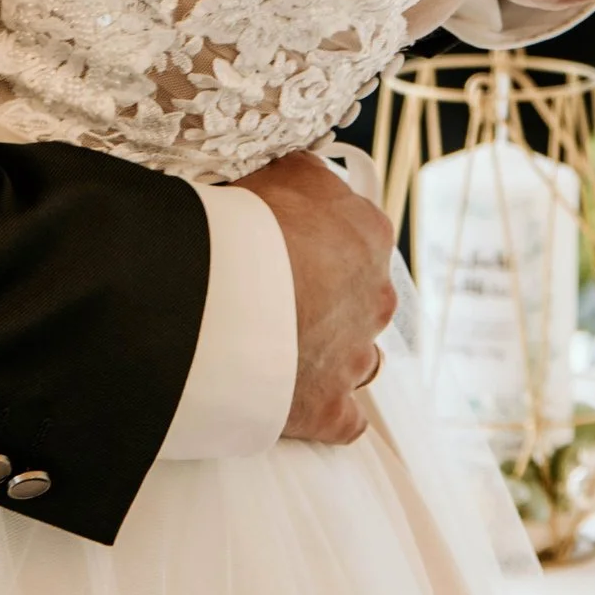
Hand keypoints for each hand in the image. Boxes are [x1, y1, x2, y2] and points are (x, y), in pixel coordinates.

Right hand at [240, 149, 395, 447]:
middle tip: (278, 302)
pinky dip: (327, 413)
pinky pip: (346, 421)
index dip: (324, 246)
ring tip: (285, 352)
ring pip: (361, 360)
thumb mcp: (281, 172)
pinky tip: (299, 404)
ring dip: (333, 356)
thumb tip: (311, 175)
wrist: (219, 293)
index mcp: (369, 236)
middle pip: (363, 302)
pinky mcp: (330, 409)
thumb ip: (306, 177)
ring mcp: (355, 357)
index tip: (290, 252)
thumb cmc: (246, 222)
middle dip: (330, 304)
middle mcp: (375, 299)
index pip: (362, 239)